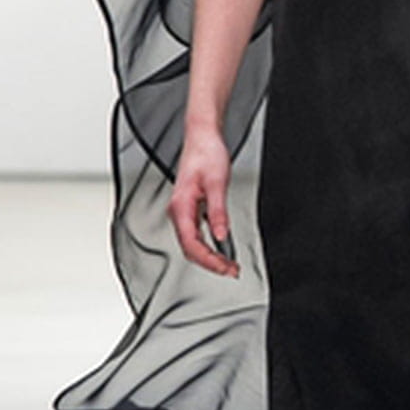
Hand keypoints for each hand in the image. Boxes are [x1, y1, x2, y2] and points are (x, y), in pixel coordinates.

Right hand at [167, 121, 240, 276]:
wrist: (201, 138)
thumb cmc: (206, 154)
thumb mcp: (217, 183)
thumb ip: (218, 212)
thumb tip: (221, 235)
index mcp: (181, 206)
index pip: (191, 244)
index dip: (209, 260)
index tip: (225, 268)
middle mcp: (178, 211)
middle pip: (190, 249)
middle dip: (211, 263)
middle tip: (231, 271)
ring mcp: (182, 212)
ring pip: (192, 244)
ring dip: (210, 257)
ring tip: (229, 265)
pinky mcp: (189, 209)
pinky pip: (195, 235)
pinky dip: (208, 246)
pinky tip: (221, 250)